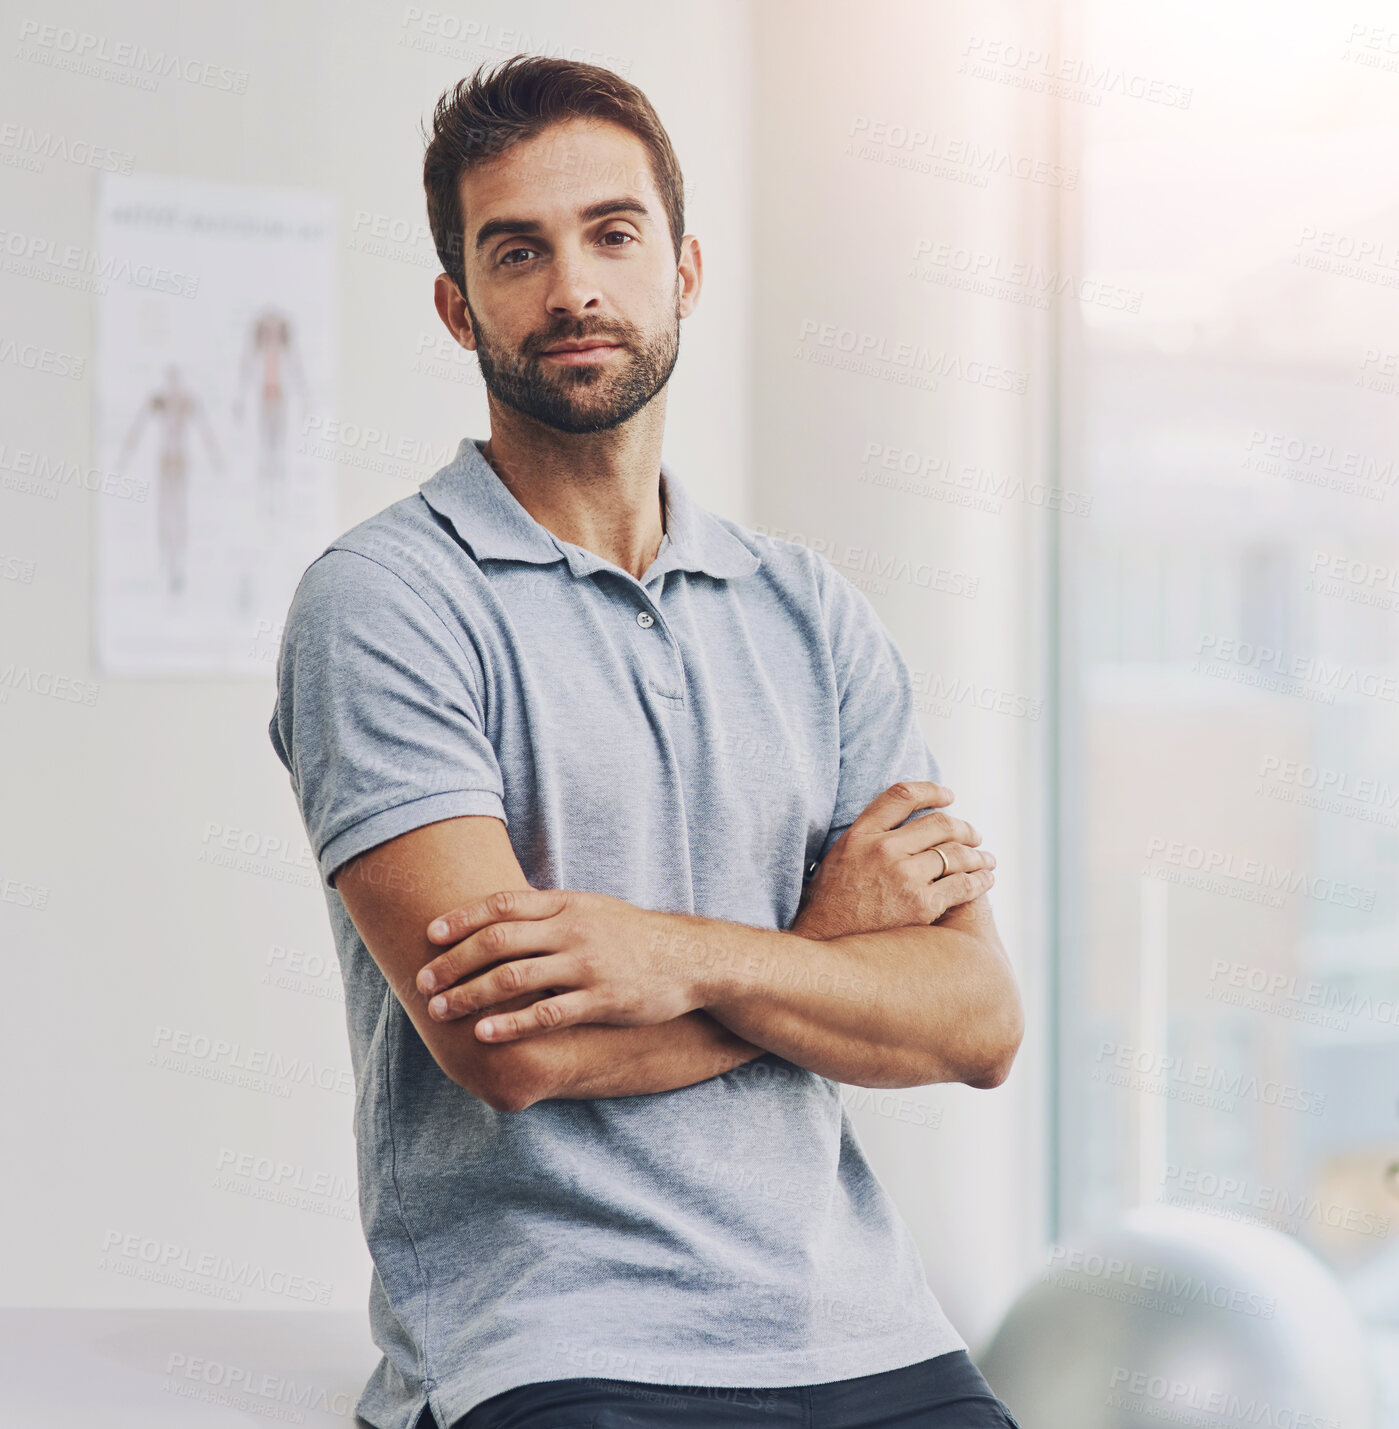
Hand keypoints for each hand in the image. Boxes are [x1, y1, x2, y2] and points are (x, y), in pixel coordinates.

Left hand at [414, 888, 703, 1041]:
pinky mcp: (602, 1000)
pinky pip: (548, 1013)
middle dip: (454, 962)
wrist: (689, 959)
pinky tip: (485, 1034)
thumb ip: (547, 911)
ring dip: (471, 994)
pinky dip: (512, 1024)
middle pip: (499, 941)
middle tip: (422, 982)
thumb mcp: (591, 908)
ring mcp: (587, 965)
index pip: (503, 905)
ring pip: (515, 978)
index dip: (462, 919)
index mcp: (567, 903)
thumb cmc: (630, 935)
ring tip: (442, 1010)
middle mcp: (573, 929)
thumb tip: (495, 916)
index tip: (429, 935)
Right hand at [792, 781, 995, 940]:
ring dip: (979, 856)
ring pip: (957, 854)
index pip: (902, 796)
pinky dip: (980, 881)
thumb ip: (868, 837)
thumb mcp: (839, 857)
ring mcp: (904, 876)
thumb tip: (903, 825)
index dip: (931, 791)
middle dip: (965, 828)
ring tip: (987, 860)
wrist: (825, 944)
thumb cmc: (832, 903)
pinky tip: (986, 880)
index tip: (949, 796)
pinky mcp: (921, 904)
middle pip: (939, 824)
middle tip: (975, 836)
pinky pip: (963, 885)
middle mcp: (884, 849)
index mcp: (862, 834)